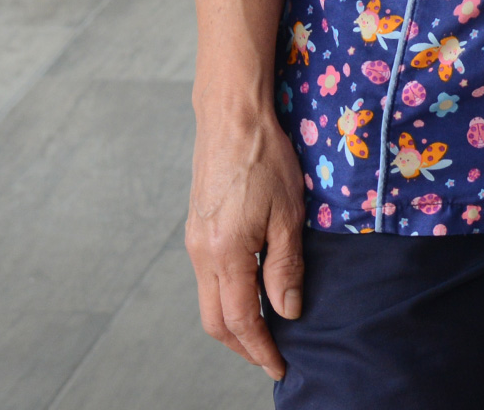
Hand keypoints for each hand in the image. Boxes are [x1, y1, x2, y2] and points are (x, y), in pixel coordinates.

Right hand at [185, 101, 308, 377]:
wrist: (232, 117)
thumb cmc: (265, 159)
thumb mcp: (288, 214)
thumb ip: (286, 267)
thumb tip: (288, 312)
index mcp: (225, 253)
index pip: (241, 320)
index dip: (261, 348)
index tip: (279, 366)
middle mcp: (202, 253)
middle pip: (215, 321)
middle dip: (243, 346)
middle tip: (271, 358)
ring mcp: (195, 241)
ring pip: (208, 301)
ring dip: (234, 323)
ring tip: (265, 332)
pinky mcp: (197, 229)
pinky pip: (207, 279)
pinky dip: (227, 298)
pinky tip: (249, 294)